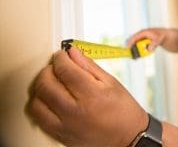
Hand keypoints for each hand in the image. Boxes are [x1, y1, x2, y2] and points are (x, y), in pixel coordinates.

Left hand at [25, 47, 147, 146]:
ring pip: (37, 101)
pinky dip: (40, 104)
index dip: (60, 57)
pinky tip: (51, 99)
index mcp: (92, 95)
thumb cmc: (123, 110)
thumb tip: (72, 52)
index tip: (61, 55)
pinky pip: (38, 118)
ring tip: (53, 83)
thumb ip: (89, 66)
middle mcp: (76, 111)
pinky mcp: (61, 135)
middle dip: (48, 69)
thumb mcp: (111, 82)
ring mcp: (66, 125)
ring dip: (42, 87)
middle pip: (46, 83)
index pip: (65, 69)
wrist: (127, 136)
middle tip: (57, 67)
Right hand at [127, 28, 177, 54]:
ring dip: (137, 48)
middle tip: (128, 52)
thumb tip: (149, 48)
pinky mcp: (156, 43)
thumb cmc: (176, 38)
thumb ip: (157, 42)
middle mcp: (152, 34)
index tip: (127, 46)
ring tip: (133, 56)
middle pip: (139, 38)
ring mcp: (154, 39)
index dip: (132, 40)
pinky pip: (146, 46)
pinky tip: (140, 56)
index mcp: (153, 31)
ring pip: (142, 43)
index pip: (139, 34)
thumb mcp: (166, 39)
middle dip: (132, 44)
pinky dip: (142, 50)